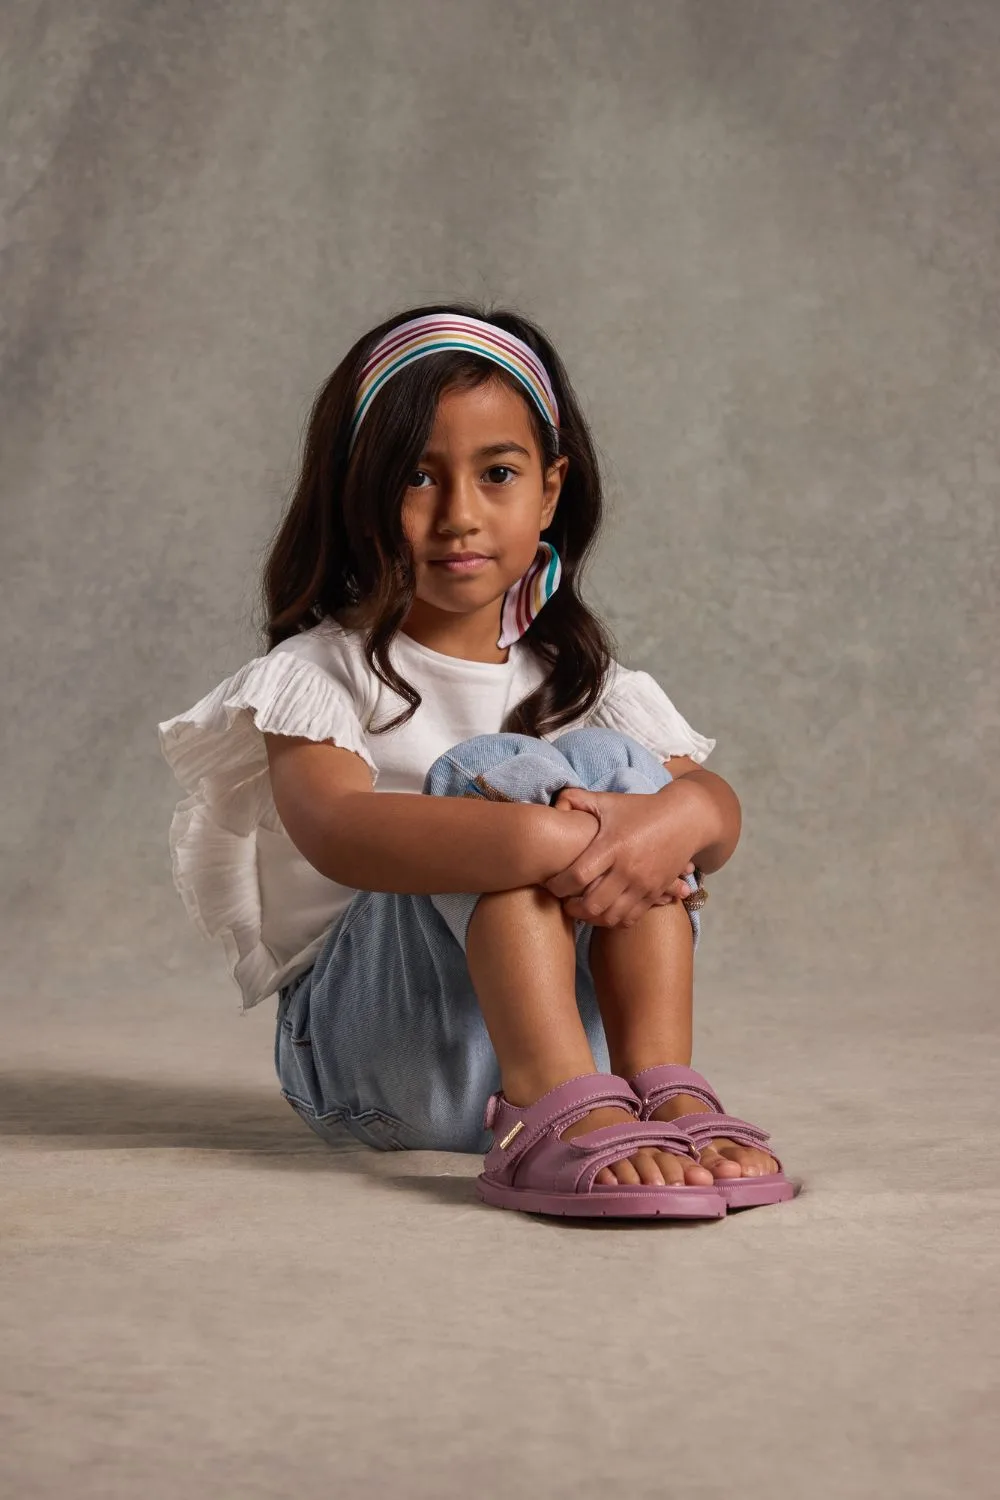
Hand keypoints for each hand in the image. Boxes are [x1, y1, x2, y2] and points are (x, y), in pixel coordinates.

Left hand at [544, 784, 706, 928]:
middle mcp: (627, 869)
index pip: (577, 876)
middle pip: (592, 904)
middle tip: (564, 902)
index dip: (557, 886)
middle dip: (572, 908)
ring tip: (582, 910)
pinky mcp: (655, 893)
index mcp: (612, 846)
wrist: (686, 819)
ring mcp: (643, 884)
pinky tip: (605, 912)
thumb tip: (555, 803)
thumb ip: (579, 800)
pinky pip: (630, 919)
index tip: (550, 884)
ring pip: (611, 917)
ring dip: (592, 918)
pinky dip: (614, 921)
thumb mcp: (610, 801)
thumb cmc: (642, 809)